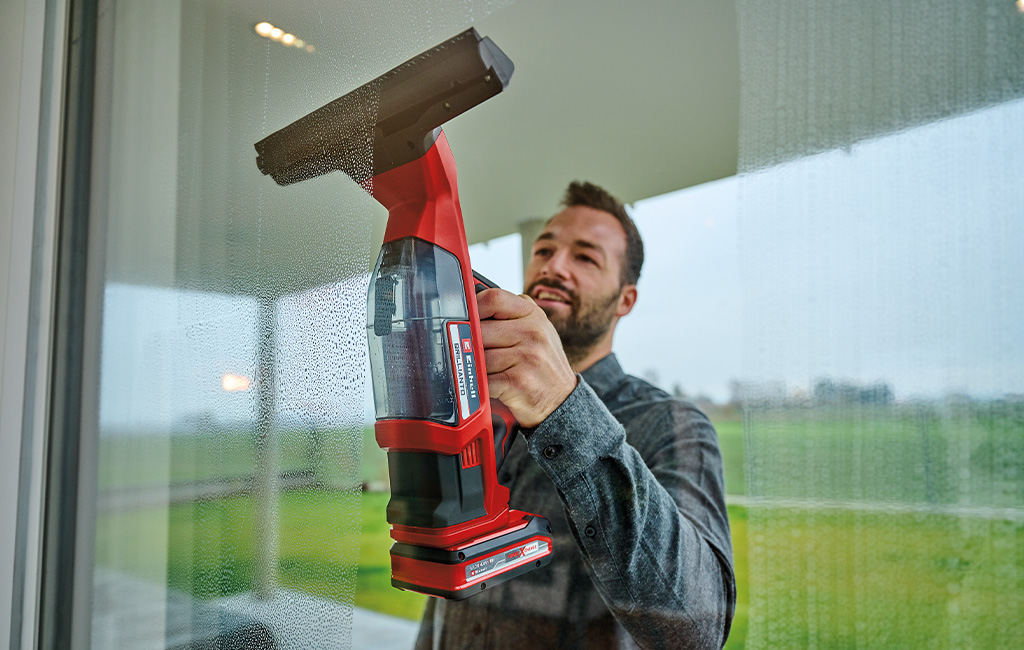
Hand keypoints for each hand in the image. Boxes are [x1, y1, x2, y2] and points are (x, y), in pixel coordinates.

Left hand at [476, 288, 577, 427]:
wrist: (562, 401)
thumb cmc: (541, 366)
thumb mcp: (534, 332)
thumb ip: (509, 318)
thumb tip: (470, 311)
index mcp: (534, 316)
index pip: (495, 298)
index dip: (473, 306)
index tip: (465, 317)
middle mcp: (533, 333)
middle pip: (480, 329)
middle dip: (471, 344)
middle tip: (473, 354)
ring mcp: (527, 356)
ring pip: (478, 356)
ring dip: (476, 367)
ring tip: (489, 372)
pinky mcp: (518, 381)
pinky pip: (483, 379)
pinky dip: (480, 385)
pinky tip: (492, 386)